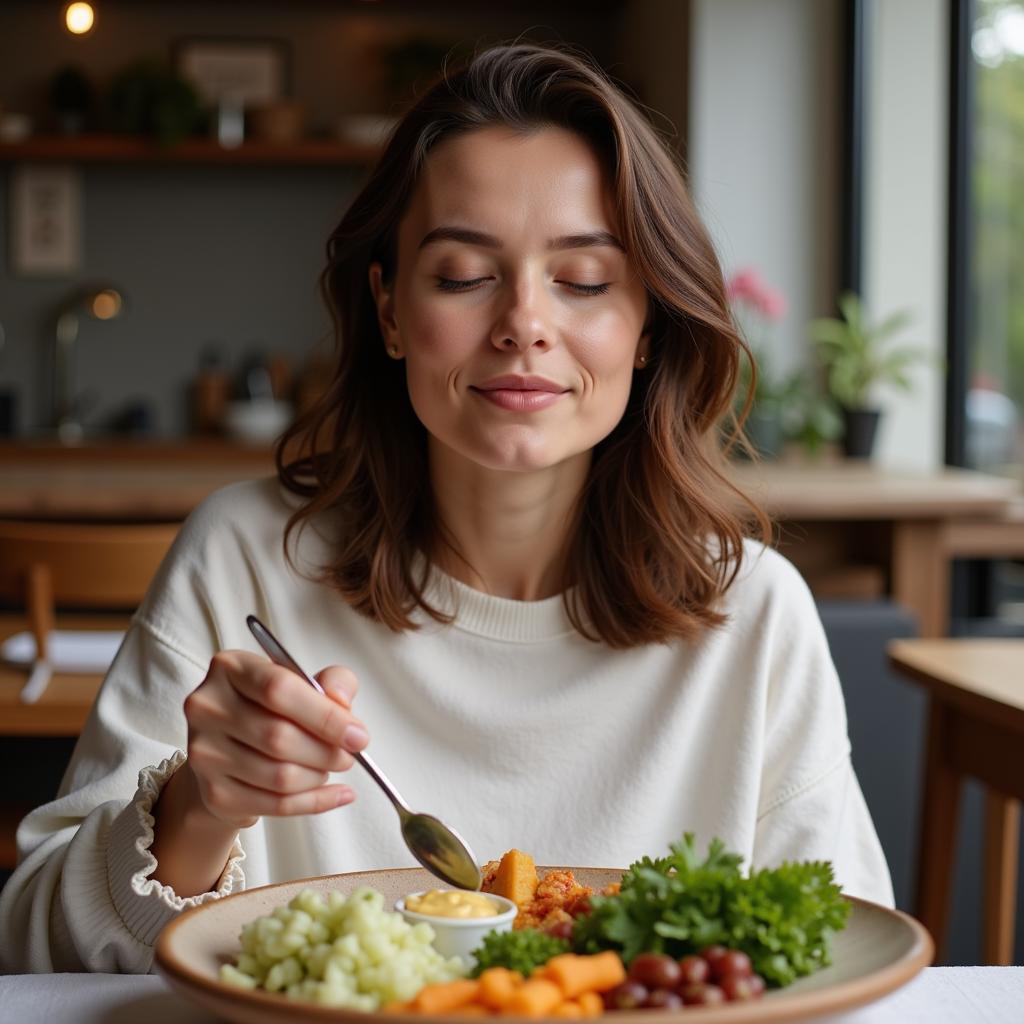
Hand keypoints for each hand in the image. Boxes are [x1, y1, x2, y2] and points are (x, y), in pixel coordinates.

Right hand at [181, 650, 368, 829]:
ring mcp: (204, 753)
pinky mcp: (213, 793)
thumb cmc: (273, 709)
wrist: (232, 748)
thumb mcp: (303, 682)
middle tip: (350, 755)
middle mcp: (207, 708)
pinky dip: (314, 802)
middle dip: (326, 751)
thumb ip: (332, 682)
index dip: (325, 715)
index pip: (279, 690)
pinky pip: (275, 805)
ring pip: (279, 776)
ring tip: (330, 767)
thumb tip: (341, 702)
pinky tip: (335, 794)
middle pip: (278, 736)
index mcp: (230, 668)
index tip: (358, 735)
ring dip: (319, 776)